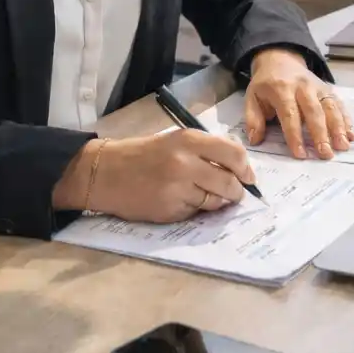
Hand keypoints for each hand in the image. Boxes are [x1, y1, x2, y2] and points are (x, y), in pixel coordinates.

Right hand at [77, 129, 255, 223]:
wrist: (105, 172)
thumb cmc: (143, 154)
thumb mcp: (175, 141)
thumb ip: (205, 151)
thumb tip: (238, 169)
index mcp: (189, 140)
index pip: (234, 154)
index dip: (246, 169)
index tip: (248, 178)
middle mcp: (186, 162)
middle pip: (230, 183)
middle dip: (236, 192)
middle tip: (234, 193)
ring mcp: (178, 188)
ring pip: (215, 201)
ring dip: (216, 203)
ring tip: (204, 197)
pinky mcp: (170, 209)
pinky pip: (195, 212)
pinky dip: (195, 210)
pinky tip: (181, 201)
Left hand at [243, 48, 353, 159]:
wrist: (280, 59)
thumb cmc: (265, 84)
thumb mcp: (252, 97)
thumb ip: (253, 119)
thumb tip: (255, 140)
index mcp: (281, 89)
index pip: (290, 114)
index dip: (295, 135)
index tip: (300, 154)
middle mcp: (302, 86)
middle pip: (314, 111)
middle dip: (321, 134)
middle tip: (326, 154)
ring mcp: (318, 86)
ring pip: (330, 106)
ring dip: (338, 127)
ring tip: (343, 146)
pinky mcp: (327, 88)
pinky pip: (339, 103)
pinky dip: (346, 119)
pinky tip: (351, 135)